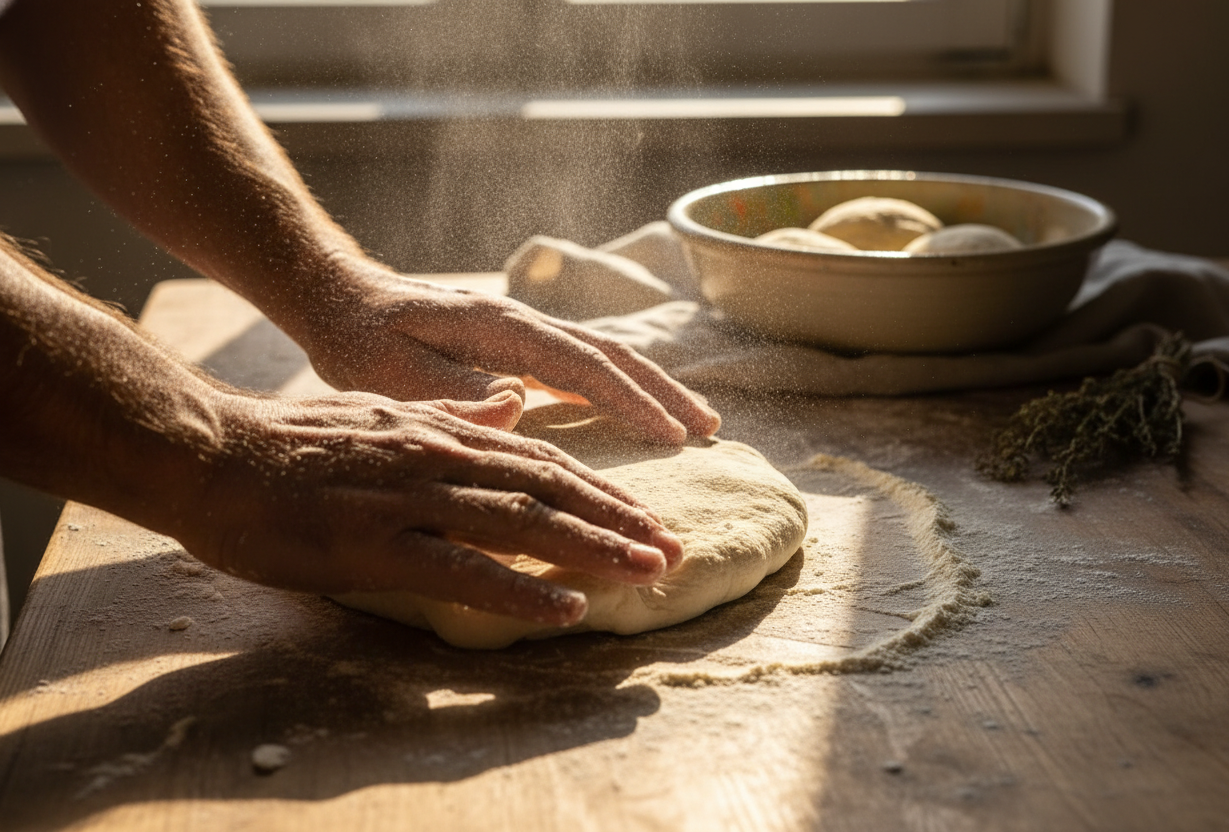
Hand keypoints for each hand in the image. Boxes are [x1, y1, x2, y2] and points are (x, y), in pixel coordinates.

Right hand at [184, 389, 682, 625]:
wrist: (209, 450)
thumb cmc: (289, 442)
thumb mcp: (380, 411)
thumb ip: (450, 412)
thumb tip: (511, 405)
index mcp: (442, 431)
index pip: (541, 459)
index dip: (601, 487)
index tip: (646, 515)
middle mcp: (440, 458)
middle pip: (550, 486)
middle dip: (620, 518)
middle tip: (674, 549)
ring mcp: (412, 499)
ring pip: (523, 522)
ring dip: (595, 548)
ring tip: (650, 571)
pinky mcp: (378, 543)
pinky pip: (464, 571)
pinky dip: (523, 591)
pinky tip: (568, 608)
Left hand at [288, 256, 720, 443]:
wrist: (341, 299)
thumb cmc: (358, 339)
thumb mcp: (387, 369)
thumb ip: (449, 387)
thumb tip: (519, 399)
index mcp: (497, 328)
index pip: (579, 363)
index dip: (628, 399)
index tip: (670, 435)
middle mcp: (522, 323)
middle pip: (609, 353)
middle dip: (661, 391)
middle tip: (708, 431)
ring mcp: (525, 331)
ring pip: (605, 355)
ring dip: (653, 386)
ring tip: (696, 422)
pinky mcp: (520, 345)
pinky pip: (585, 365)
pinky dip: (623, 386)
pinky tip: (642, 410)